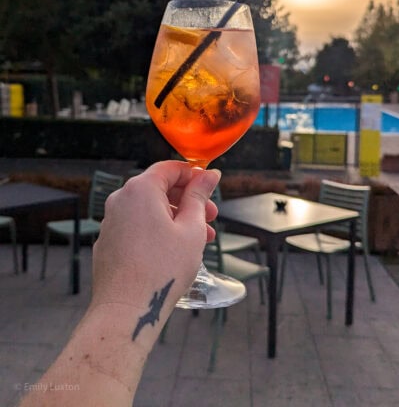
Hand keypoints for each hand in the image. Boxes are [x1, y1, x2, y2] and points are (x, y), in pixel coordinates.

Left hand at [91, 161, 219, 313]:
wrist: (126, 309)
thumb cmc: (162, 269)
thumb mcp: (191, 228)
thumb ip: (199, 197)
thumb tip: (209, 175)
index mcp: (140, 189)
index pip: (169, 168)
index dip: (193, 175)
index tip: (210, 186)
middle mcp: (120, 200)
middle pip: (159, 188)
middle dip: (187, 200)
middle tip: (211, 216)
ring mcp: (111, 221)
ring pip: (149, 209)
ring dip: (176, 218)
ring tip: (200, 239)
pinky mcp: (108, 241)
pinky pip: (136, 226)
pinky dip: (157, 230)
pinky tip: (175, 250)